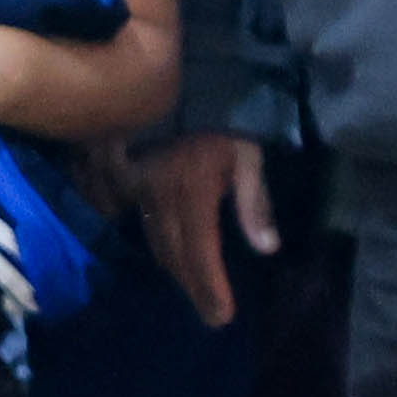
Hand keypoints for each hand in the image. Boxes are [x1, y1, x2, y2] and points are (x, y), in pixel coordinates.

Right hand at [130, 128, 281, 331]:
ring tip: (194, 292)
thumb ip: (255, 201)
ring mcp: (139, 191)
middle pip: (176, 256)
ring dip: (176, 272)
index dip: (210, 287)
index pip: (200, 253)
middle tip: (212, 316)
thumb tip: (267, 248)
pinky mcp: (129, 182)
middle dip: (195, 289)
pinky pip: (140, 225)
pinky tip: (168, 257)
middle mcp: (161, 199)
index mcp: (192, 193)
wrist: (170, 80)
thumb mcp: (246, 153)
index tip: (222, 316)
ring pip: (157, 243)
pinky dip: (157, 248)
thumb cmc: (219, 117)